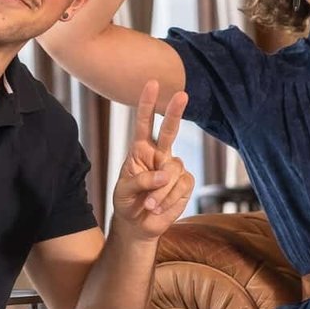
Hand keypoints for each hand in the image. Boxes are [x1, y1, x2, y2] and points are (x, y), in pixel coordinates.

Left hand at [110, 80, 193, 240]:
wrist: (138, 225)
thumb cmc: (127, 202)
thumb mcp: (124, 190)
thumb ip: (141, 180)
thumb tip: (165, 175)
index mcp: (140, 150)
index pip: (144, 123)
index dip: (148, 104)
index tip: (152, 83)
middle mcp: (159, 154)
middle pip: (170, 130)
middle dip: (175, 112)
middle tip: (182, 94)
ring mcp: (174, 168)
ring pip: (173, 170)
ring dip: (160, 192)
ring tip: (148, 205)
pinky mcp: (185, 183)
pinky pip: (181, 185)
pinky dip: (168, 199)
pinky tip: (159, 207)